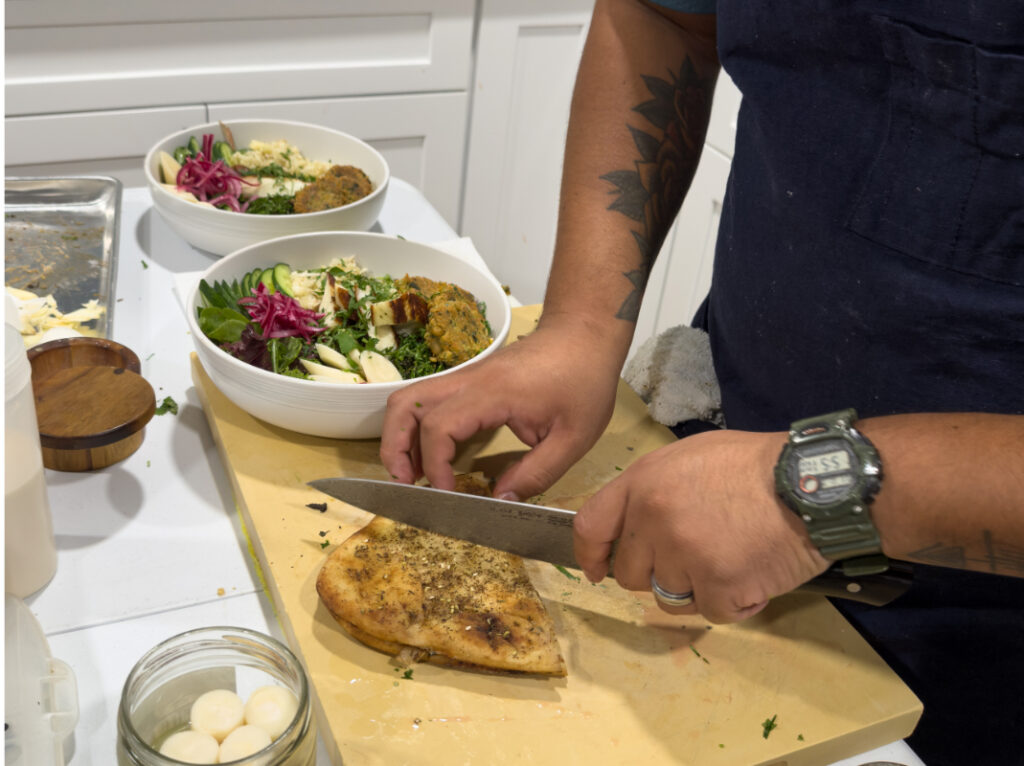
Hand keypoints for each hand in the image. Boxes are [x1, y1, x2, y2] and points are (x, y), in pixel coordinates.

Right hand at [380, 323, 621, 499]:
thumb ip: (537, 472)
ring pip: (409, 398)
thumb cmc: (584, 379)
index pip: (439, 426)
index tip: (447, 492)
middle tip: (405, 484)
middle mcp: (469, 379)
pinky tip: (434, 456)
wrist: (584, 333)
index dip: (434, 464)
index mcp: (493, 393)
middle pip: (405, 405)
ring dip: (400, 435)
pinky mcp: (470, 378)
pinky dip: (418, 427)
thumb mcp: (574, 436)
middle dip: (394, 447)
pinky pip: (429, 399)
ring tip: (412, 474)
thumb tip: (501, 500)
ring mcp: (466, 375)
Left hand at [572, 428, 830, 622]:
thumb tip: (629, 527)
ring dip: (696, 588)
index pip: (591, 526)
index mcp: (643, 483)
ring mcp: (685, 555)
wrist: (810, 483)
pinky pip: (711, 612)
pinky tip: (753, 573)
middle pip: (629, 573)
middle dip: (655, 572)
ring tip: (731, 558)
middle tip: (695, 556)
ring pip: (668, 598)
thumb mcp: (690, 456)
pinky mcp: (719, 585)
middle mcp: (655, 520)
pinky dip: (733, 601)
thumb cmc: (755, 465)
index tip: (597, 570)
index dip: (590, 554)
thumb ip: (651, 490)